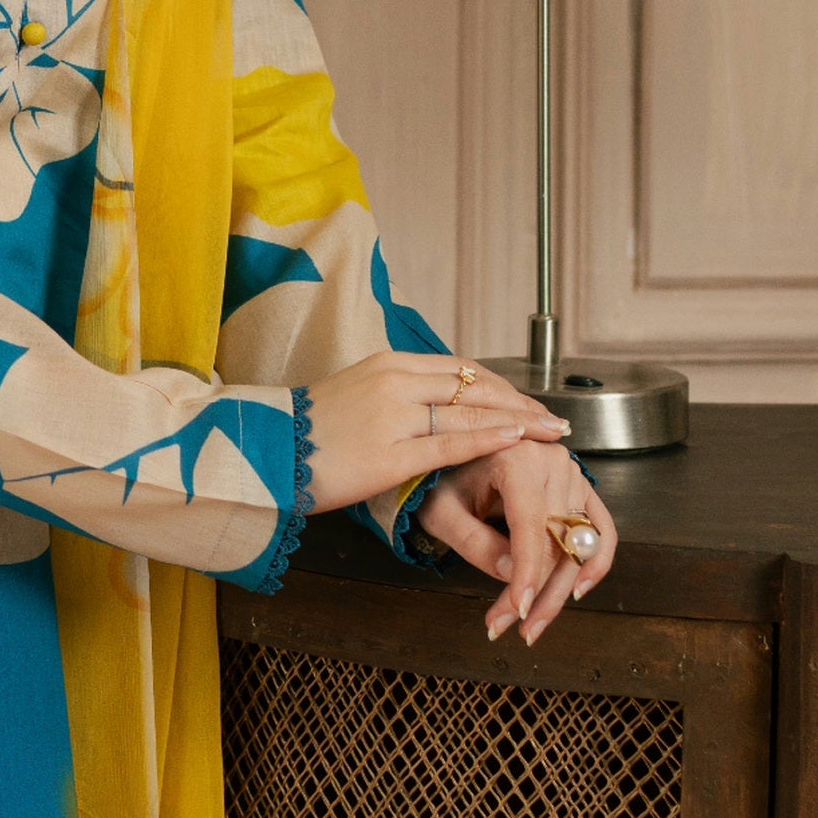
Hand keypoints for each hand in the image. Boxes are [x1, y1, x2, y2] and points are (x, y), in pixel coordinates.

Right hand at [302, 349, 563, 521]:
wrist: (263, 450)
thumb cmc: (308, 430)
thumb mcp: (355, 393)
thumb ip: (396, 394)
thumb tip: (432, 404)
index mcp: (388, 364)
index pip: (461, 370)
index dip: (502, 386)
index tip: (528, 400)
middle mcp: (394, 382)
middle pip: (474, 388)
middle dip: (520, 403)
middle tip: (553, 420)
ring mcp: (392, 417)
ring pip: (469, 415)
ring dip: (516, 423)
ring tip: (548, 433)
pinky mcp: (389, 454)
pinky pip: (449, 444)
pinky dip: (487, 441)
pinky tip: (515, 441)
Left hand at [420, 438, 616, 643]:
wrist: (457, 451)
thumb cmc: (444, 476)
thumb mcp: (443, 509)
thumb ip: (473, 540)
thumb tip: (509, 574)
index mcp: (516, 458)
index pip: (530, 525)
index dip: (527, 572)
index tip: (519, 607)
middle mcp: (552, 462)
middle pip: (556, 541)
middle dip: (535, 591)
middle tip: (509, 624)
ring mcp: (572, 474)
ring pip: (578, 545)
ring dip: (559, 590)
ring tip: (533, 622)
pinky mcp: (581, 489)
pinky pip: (601, 530)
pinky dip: (595, 562)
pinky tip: (578, 590)